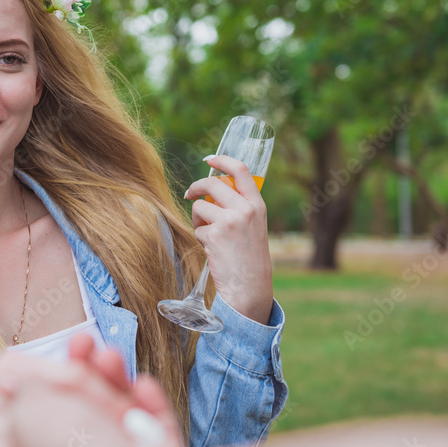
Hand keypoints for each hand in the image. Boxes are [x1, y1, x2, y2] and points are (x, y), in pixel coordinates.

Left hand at [0, 336, 185, 446]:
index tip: (52, 357)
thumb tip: (32, 380)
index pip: (46, 417)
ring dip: (115, 379)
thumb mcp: (29, 409)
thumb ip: (29, 388)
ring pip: (121, 416)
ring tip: (110, 355)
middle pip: (86, 411)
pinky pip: (156, 429)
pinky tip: (143, 384)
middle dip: (86, 372)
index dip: (50, 380)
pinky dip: (151, 404)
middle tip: (83, 345)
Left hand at [183, 155, 272, 323]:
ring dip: (198, 218)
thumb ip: (239, 207)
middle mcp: (245, 209)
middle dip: (196, 187)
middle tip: (189, 194)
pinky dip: (200, 237)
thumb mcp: (254, 226)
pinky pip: (197, 227)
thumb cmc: (249, 258)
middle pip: (212, 183)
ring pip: (199, 205)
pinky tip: (212, 249)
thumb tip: (212, 188)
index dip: (223, 160)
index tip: (210, 159)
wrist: (250, 287)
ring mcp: (229, 221)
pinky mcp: (214, 234)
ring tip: (210, 235)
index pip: (241, 170)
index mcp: (257, 205)